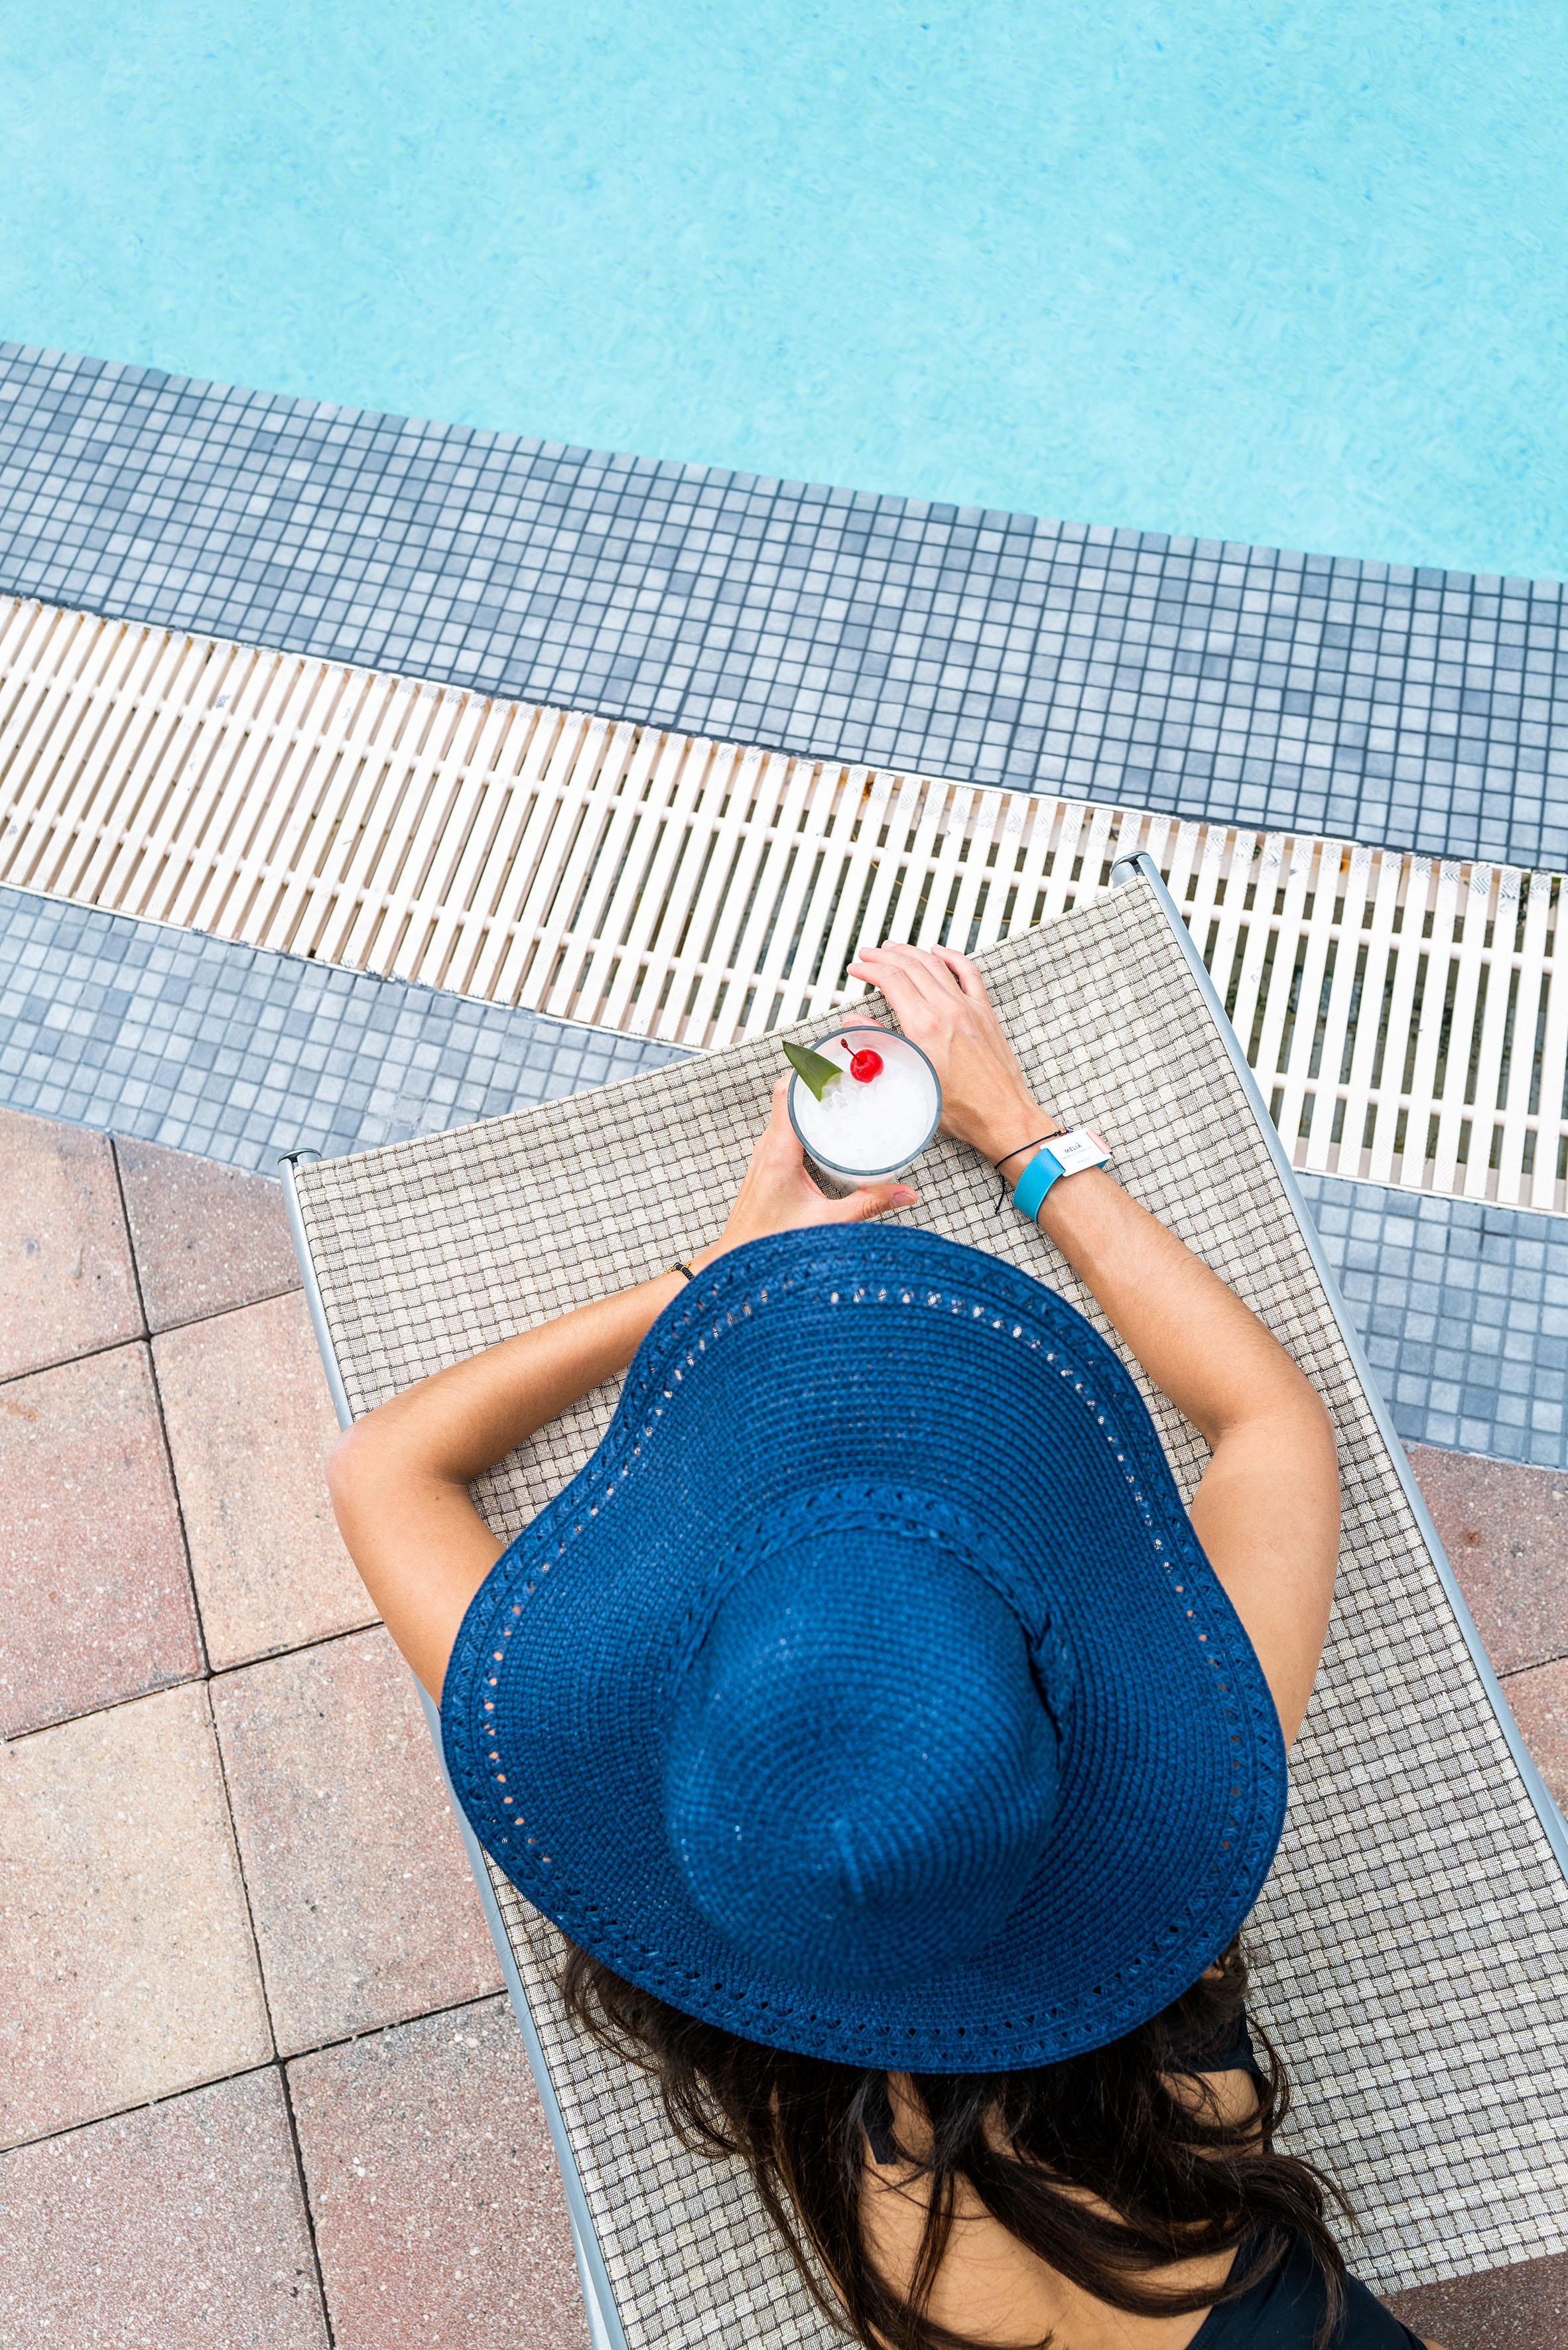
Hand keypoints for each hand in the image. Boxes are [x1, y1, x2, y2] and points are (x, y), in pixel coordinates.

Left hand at [699, 1078, 917, 1265]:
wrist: (736, 1259)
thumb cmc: (771, 1242)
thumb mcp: (827, 1222)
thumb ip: (868, 1205)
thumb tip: (905, 1193)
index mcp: (778, 1153)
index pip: (785, 1094)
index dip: (806, 1070)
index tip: (831, 1058)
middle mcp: (767, 1148)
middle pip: (787, 1096)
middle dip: (815, 1079)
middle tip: (846, 1070)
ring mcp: (763, 1155)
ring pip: (784, 1111)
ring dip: (807, 1098)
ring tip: (838, 1090)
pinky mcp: (765, 1164)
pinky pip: (783, 1128)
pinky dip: (802, 1118)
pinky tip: (822, 1124)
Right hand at [846, 941, 1050, 1163]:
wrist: (1003, 1116)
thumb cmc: (962, 1109)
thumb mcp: (911, 1078)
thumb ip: (882, 1043)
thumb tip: (856, 1024)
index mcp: (926, 1027)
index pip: (891, 980)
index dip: (869, 969)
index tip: (857, 969)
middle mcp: (949, 1011)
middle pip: (911, 966)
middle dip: (884, 955)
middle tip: (867, 954)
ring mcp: (970, 1008)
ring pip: (936, 965)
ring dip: (911, 951)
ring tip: (893, 947)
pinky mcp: (985, 1013)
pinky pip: (969, 974)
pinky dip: (952, 957)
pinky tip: (940, 951)